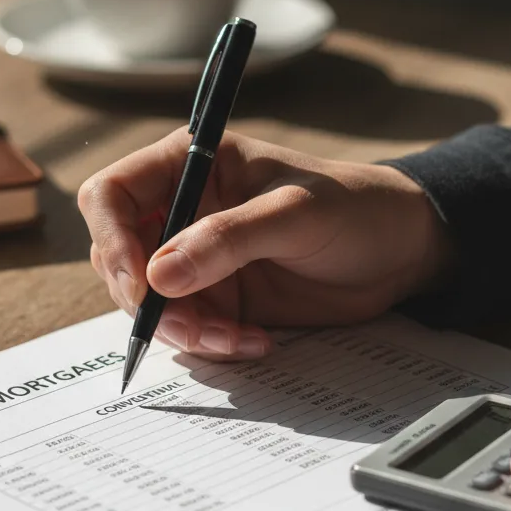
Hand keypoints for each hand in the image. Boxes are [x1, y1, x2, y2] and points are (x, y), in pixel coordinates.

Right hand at [79, 127, 451, 358]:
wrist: (399, 252)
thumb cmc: (354, 207)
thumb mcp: (295, 214)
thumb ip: (228, 239)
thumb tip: (158, 276)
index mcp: (190, 165)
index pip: (111, 196)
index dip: (113, 241)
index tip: (142, 285)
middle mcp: (182, 211)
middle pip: (121, 259)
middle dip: (149, 301)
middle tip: (192, 327)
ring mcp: (198, 260)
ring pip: (151, 304)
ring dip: (184, 331)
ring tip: (237, 339)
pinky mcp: (219, 299)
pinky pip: (189, 330)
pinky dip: (213, 345)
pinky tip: (256, 343)